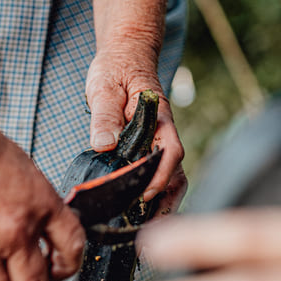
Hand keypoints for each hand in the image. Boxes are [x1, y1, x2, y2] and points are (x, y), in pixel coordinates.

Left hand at [85, 39, 185, 210]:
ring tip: (145, 226)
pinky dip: (153, 190)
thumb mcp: (104, 87)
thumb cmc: (116, 67)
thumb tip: (105, 145)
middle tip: (147, 225)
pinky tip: (139, 208)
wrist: (125, 54)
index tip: (145, 194)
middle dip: (166, 199)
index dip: (161, 175)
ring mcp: (158, 140)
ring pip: (170, 174)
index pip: (170, 150)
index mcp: (158, 117)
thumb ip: (104, 116)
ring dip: (162, 199)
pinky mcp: (148, 145)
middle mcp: (163, 132)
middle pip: (176, 170)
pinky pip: (157, 171)